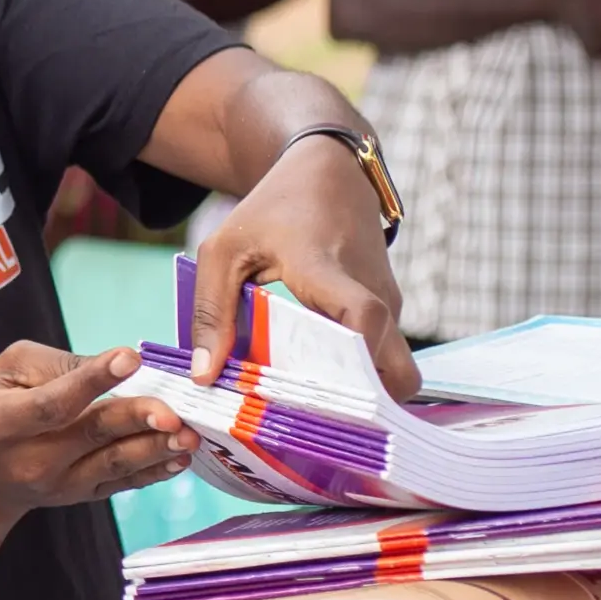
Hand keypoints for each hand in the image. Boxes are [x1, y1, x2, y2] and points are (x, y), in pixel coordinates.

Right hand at [0, 342, 195, 519]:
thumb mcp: (6, 371)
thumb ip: (57, 364)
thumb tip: (114, 365)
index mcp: (3, 421)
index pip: (52, 403)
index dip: (92, 381)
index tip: (130, 358)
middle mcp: (31, 459)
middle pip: (90, 435)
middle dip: (136, 421)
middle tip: (173, 411)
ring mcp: (58, 483)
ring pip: (113, 464)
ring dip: (154, 449)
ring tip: (188, 436)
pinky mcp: (79, 496)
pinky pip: (121, 485)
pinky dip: (153, 472)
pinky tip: (179, 458)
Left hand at [191, 134, 418, 399]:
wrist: (330, 170)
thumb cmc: (272, 208)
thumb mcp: (223, 250)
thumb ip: (211, 312)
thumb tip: (206, 378)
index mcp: (328, 270)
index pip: (365, 318)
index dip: (357, 365)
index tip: (329, 404)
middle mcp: (372, 290)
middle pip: (395, 365)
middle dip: (366, 405)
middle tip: (312, 429)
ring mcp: (388, 300)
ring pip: (389, 365)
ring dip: (357, 392)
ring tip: (306, 413)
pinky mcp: (389, 310)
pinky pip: (379, 355)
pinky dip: (354, 374)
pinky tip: (314, 384)